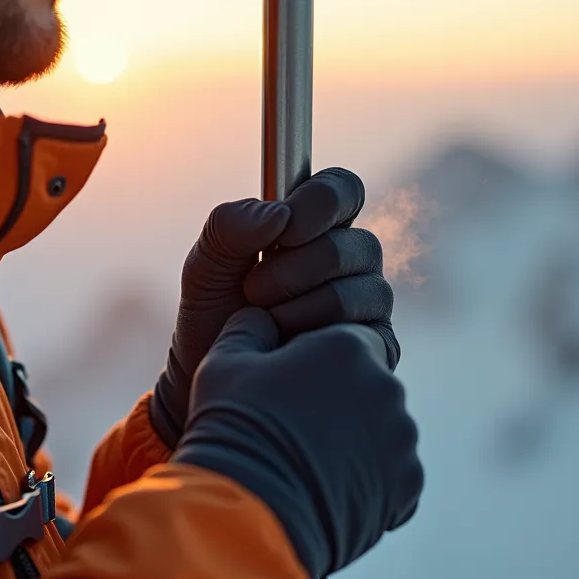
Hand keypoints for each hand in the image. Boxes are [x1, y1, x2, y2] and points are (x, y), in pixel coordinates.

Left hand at [149, 167, 399, 447]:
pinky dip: (315, 338)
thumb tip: (278, 214)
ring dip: (302, 306)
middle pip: (356, 243)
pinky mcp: (374, 349)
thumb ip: (228, 228)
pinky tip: (286, 348)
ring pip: (363, 289)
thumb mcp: (204, 270)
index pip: (343, 189)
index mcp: (315, 228)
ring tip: (264, 324)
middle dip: (297, 268)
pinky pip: (364, 334)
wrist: (211, 389)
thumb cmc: (212, 322)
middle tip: (253, 290)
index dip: (321, 202)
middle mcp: (350, 262)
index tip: (285, 228)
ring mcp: (366, 305)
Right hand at [171, 308, 422, 578]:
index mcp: (348, 347)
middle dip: (340, 404)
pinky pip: (391, 478)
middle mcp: (387, 388)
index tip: (291, 387)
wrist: (247, 512)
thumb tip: (259, 316)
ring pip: (382, 434)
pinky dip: (367, 484)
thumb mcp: (224, 363)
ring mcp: (401, 441)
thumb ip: (249, 327)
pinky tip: (327, 492)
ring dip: (356, 444)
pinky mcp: (406, 488)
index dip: (317, 363)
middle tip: (296, 429)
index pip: (347, 342)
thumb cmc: (232, 429)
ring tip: (308, 466)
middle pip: (368, 387)